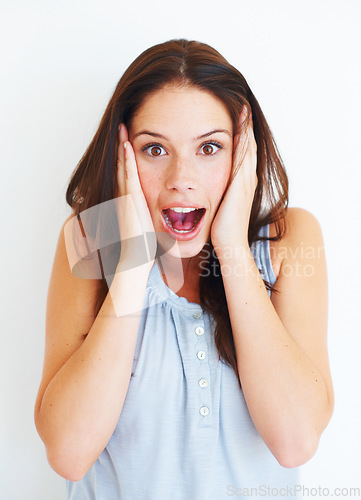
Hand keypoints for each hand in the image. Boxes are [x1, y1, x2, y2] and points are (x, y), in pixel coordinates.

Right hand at [116, 124, 155, 263]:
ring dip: (122, 146)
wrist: (138, 258)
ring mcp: (126, 197)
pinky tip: (127, 146)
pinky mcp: (130, 200)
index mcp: (132, 199)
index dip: (128, 154)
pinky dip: (126, 160)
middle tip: (122, 125)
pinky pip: (129, 176)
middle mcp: (126, 195)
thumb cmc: (147, 244)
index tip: (130, 138)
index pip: (130, 171)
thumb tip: (170, 212)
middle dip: (122, 145)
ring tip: (122, 128)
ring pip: (123, 165)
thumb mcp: (152, 224)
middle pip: (123, 164)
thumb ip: (155, 214)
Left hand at [210, 107, 257, 252]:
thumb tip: (203, 193)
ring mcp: (247, 180)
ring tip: (242, 108)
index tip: (236, 119)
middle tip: (242, 105)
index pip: (242, 154)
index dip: (241, 136)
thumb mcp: (218, 208)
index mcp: (241, 184)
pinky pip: (245, 153)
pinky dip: (244, 137)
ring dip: (246, 126)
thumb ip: (214, 197)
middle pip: (249, 145)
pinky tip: (239, 123)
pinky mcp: (242, 183)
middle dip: (245, 126)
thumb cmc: (222, 230)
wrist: (229, 245)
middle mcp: (247, 179)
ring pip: (249, 146)